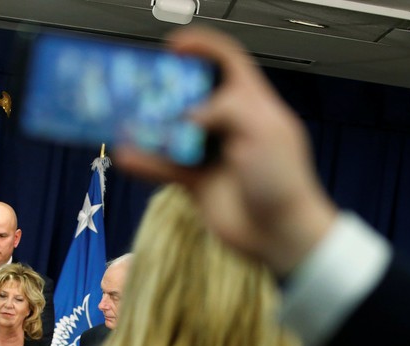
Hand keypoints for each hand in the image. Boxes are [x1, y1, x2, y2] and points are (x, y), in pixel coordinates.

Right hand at [114, 27, 336, 277]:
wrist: (281, 235)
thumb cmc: (283, 180)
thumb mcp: (263, 129)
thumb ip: (226, 109)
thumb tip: (187, 116)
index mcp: (254, 105)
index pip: (229, 63)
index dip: (203, 48)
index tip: (174, 46)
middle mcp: (230, 125)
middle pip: (193, 95)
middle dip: (167, 89)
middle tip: (142, 86)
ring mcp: (212, 154)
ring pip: (174, 132)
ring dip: (150, 126)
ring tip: (126, 119)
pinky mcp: (198, 183)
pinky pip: (165, 168)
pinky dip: (145, 162)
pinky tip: (126, 156)